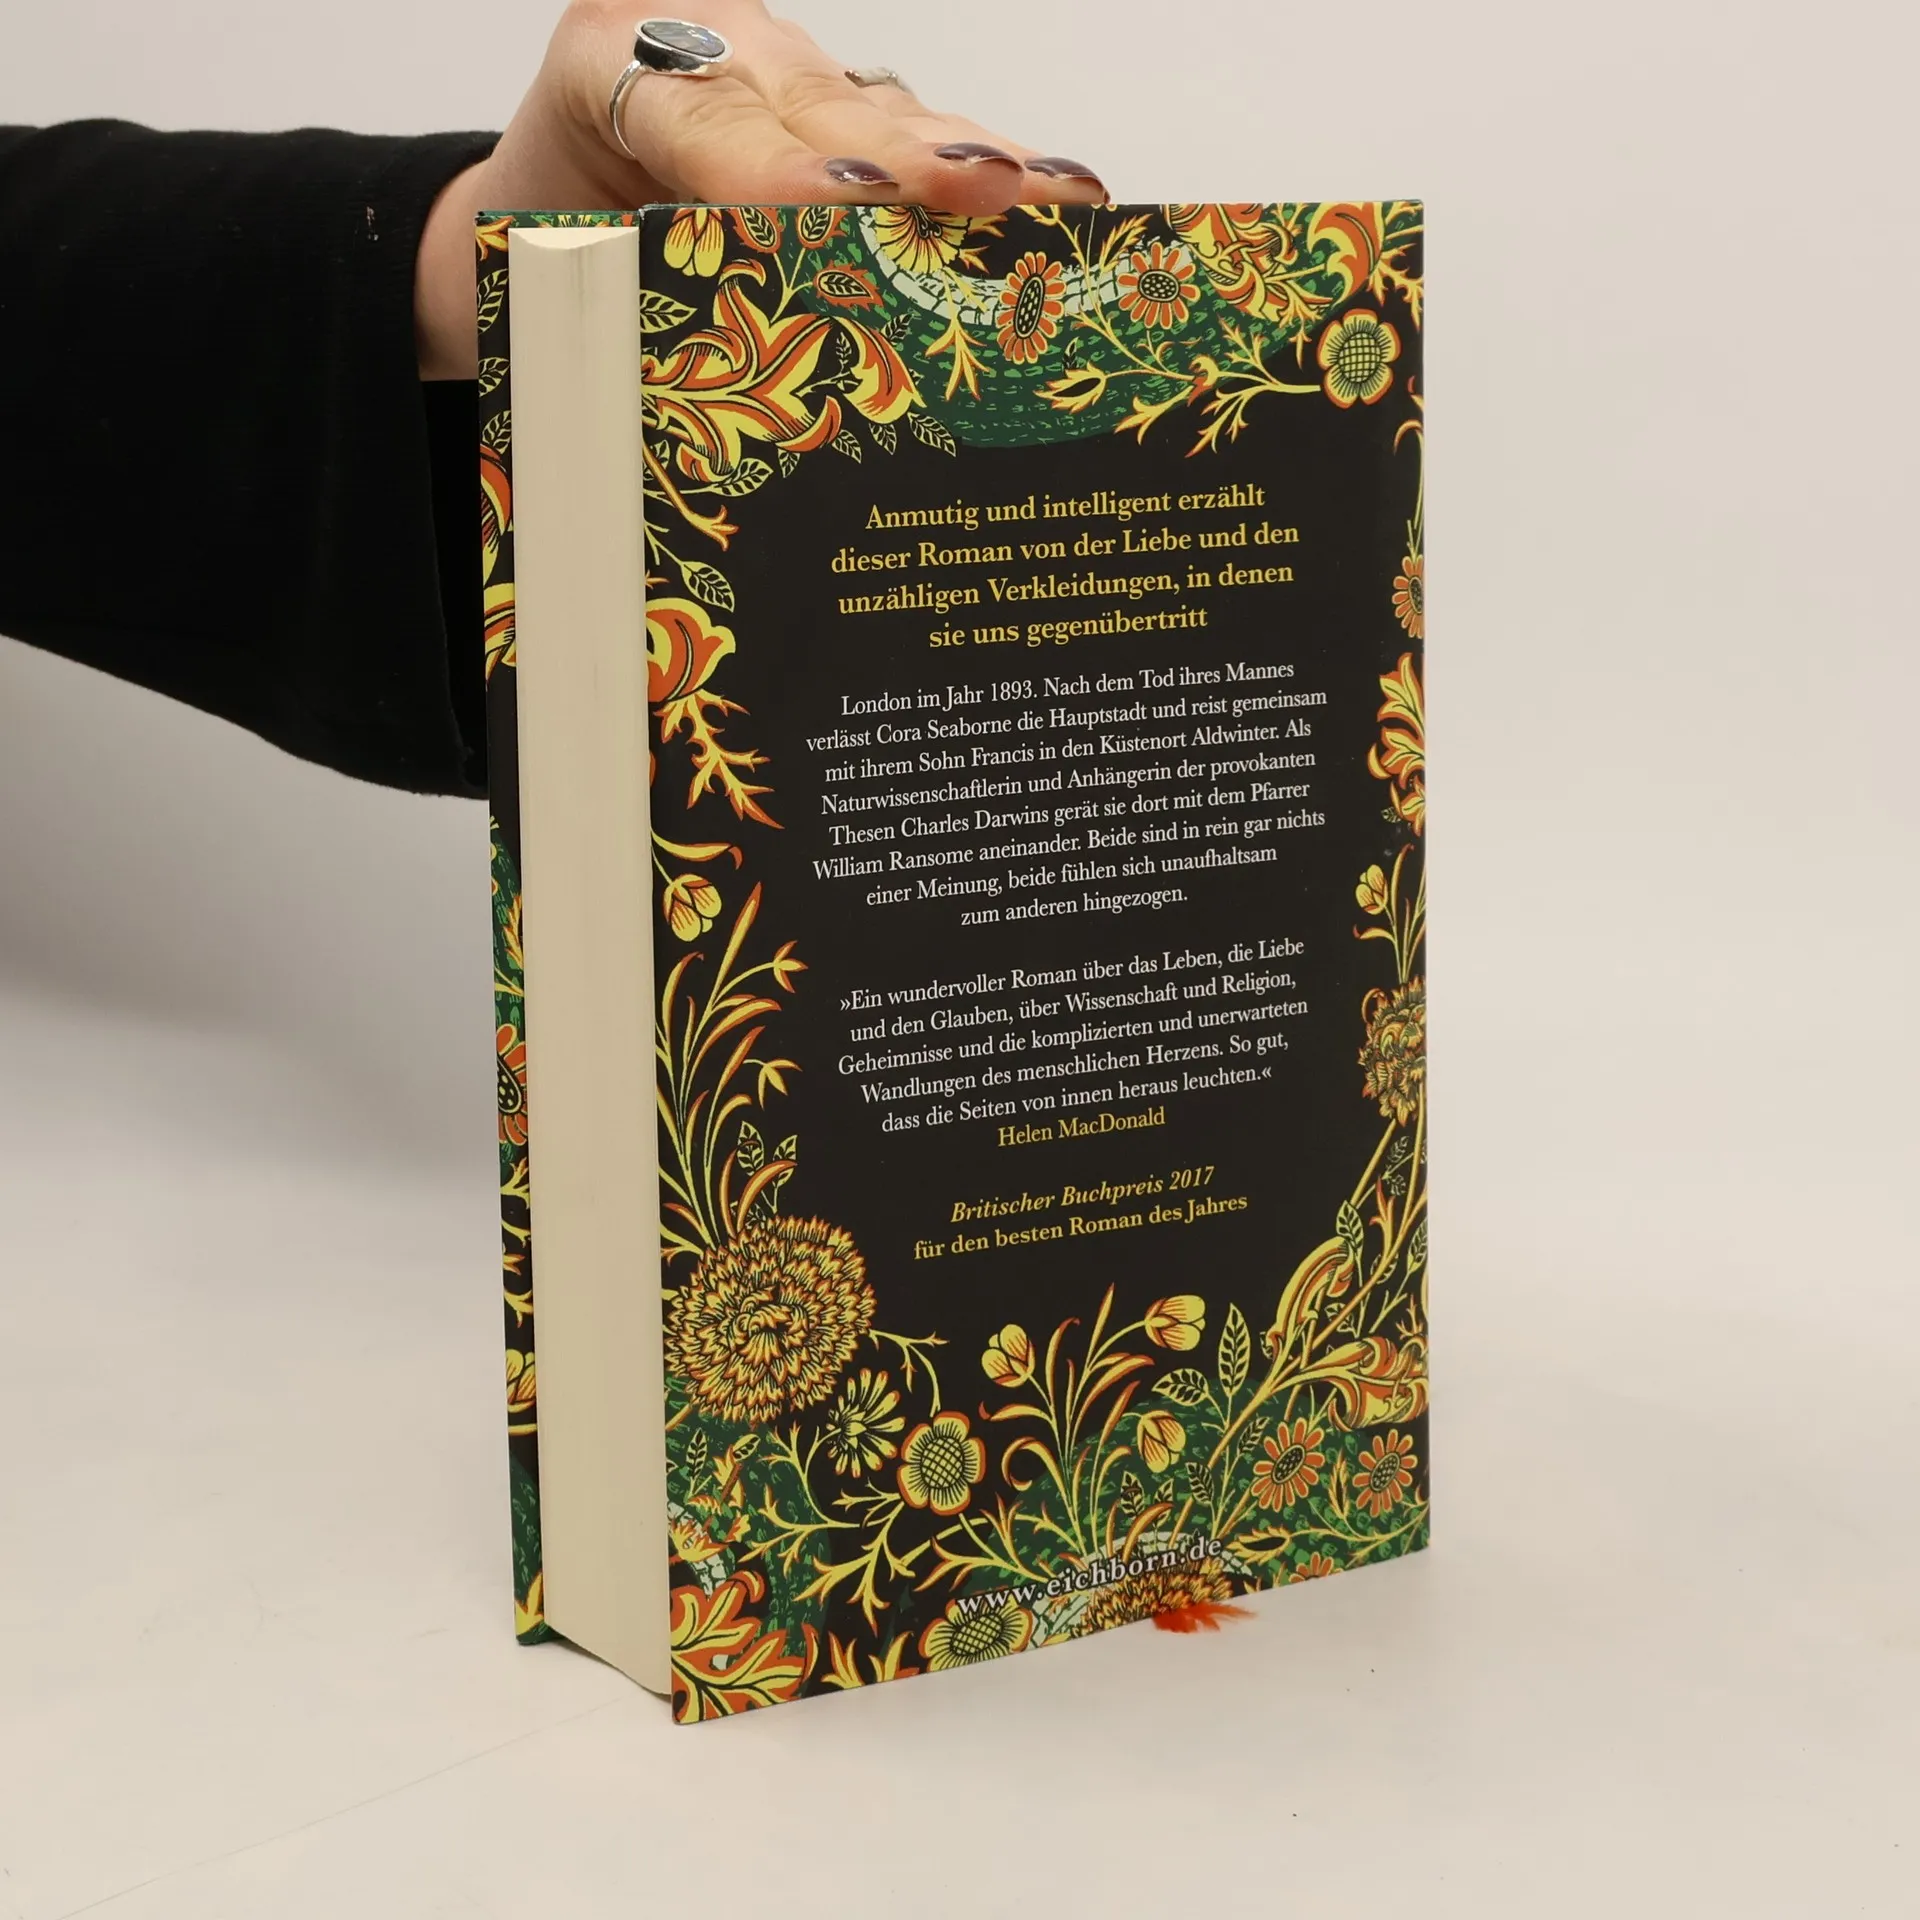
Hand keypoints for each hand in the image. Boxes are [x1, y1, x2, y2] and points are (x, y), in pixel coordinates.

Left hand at [416, 1, 1107, 376]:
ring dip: (973, 165)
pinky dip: (986, 175)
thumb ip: (605, 298)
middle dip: (904, 156)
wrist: (528, 215)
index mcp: (607, 70)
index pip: (697, 114)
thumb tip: (678, 414)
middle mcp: (707, 48)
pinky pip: (912, 137)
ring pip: (883, 116)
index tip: (838, 204)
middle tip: (981, 193)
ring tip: (1057, 197)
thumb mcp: (545, 274)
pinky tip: (1060, 199)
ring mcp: (781, 71)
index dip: (772, 164)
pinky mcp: (833, 109)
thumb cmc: (543, 249)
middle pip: (815, 108)